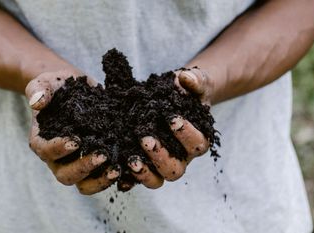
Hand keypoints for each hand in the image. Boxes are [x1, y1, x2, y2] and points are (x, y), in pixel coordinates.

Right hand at [25, 71, 119, 194]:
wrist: (74, 88)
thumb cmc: (57, 86)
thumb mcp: (46, 82)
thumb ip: (39, 90)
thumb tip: (37, 102)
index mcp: (42, 141)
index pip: (47, 152)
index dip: (59, 149)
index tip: (76, 141)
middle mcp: (58, 159)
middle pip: (66, 175)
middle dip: (84, 168)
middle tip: (102, 155)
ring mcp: (77, 163)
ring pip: (84, 184)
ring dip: (100, 180)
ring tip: (117, 169)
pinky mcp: (95, 163)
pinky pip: (102, 179)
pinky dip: (113, 178)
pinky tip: (127, 167)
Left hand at [128, 68, 211, 188]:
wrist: (174, 97)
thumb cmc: (187, 92)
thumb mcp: (195, 83)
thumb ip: (195, 80)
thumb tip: (185, 78)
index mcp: (197, 141)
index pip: (197, 144)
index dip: (186, 134)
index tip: (172, 119)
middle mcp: (181, 158)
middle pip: (175, 169)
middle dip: (160, 156)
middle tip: (145, 138)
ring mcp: (161, 165)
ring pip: (157, 180)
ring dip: (144, 172)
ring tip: (131, 159)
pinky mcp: (144, 166)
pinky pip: (136, 179)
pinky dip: (127, 179)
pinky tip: (116, 170)